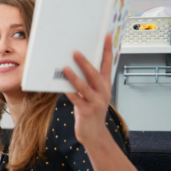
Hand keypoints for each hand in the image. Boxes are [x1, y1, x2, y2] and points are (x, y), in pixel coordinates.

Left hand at [63, 34, 112, 148]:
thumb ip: (87, 81)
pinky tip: (62, 87)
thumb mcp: (92, 94)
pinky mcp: (87, 111)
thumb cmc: (90, 111)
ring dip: (75, 77)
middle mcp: (103, 92)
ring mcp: (96, 102)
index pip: (108, 64)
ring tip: (66, 68)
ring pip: (85, 86)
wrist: (94, 133)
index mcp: (105, 85)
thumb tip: (74, 65)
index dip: (107, 50)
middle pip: (96, 74)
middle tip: (77, 52)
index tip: (106, 37)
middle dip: (86, 62)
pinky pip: (76, 99)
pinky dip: (69, 92)